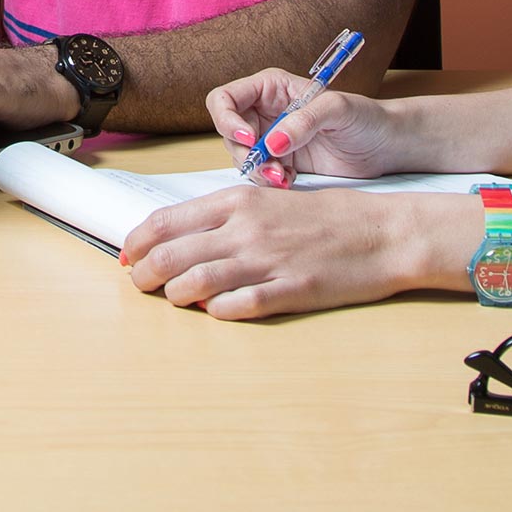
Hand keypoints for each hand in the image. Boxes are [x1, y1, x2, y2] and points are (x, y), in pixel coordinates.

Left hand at [120, 184, 421, 320]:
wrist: (383, 233)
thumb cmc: (330, 216)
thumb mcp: (272, 200)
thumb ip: (229, 216)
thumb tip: (188, 238)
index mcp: (239, 200)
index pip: (166, 220)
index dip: (138, 242)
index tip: (128, 255)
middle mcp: (245, 228)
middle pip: (171, 254)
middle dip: (145, 274)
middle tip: (140, 284)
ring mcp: (266, 261)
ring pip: (193, 283)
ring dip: (174, 296)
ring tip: (173, 299)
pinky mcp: (288, 291)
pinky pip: (234, 306)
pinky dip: (214, 311)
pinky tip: (214, 310)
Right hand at [204, 68, 410, 181]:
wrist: (385, 147)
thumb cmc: (366, 117)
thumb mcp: (338, 109)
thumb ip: (304, 120)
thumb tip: (273, 142)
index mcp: (270, 88)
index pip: (225, 99)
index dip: (227, 120)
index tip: (250, 140)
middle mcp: (265, 112)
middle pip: (228, 133)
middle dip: (245, 154)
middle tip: (272, 167)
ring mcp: (271, 139)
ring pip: (241, 158)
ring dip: (257, 171)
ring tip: (285, 177)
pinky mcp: (281, 163)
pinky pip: (259, 175)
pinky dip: (269, 181)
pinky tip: (292, 180)